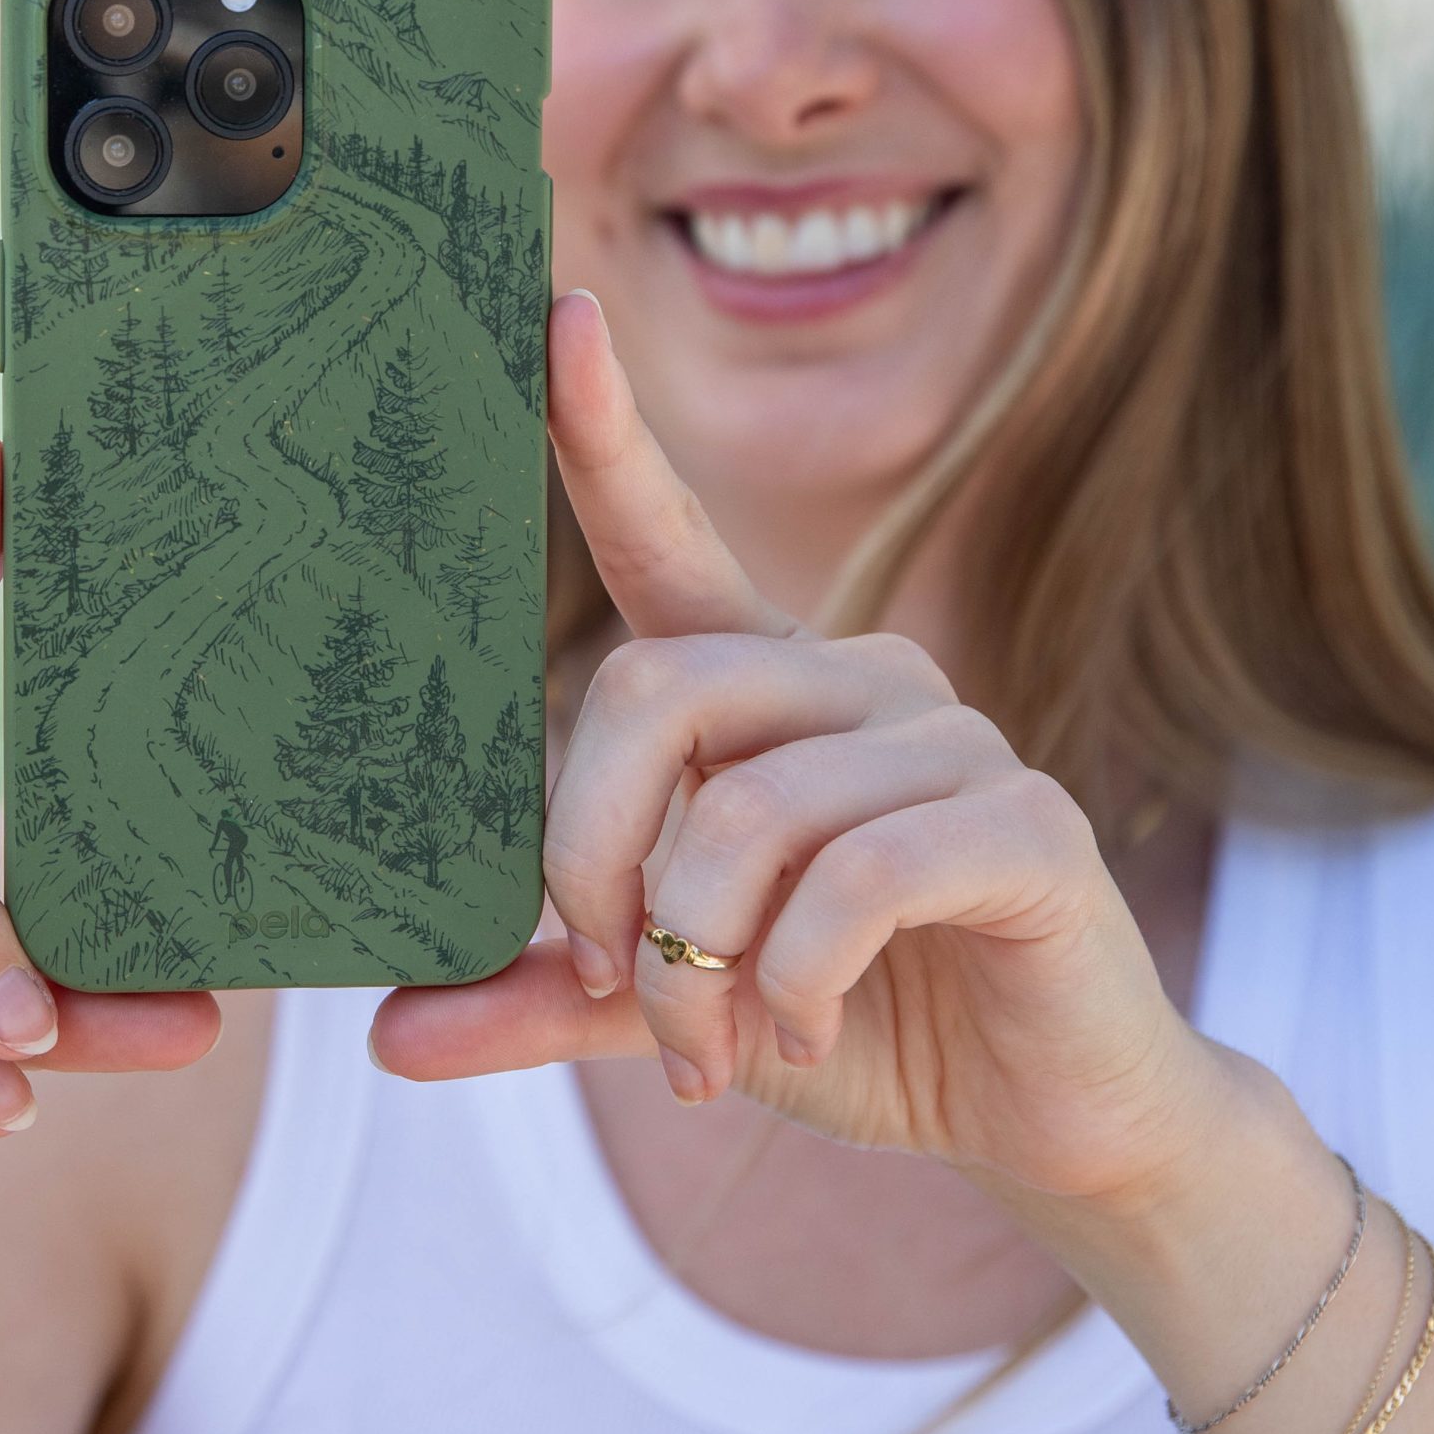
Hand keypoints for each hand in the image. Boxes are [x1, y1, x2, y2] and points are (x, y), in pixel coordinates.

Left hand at [371, 294, 1214, 1206]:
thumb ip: (550, 996)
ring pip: (750, 806)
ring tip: (710, 1048)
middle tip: (616, 978)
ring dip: (699, 960)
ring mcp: (952, 737)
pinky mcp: (1027, 823)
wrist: (1046, 1119)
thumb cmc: (856, 1021)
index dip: (607, 431)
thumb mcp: (677, 1007)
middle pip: (654, 688)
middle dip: (599, 857)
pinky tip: (801, 1034)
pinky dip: (797, 979)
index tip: (554, 314)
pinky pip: (857, 874)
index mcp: (766, 687)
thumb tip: (388, 1035)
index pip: (665, 535)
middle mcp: (858, 677)